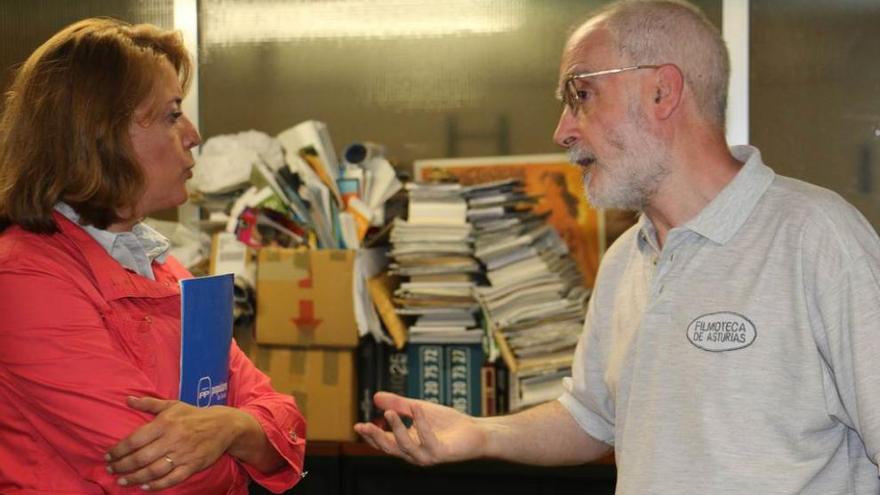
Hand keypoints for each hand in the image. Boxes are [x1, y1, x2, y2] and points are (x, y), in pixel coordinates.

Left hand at [105, 396, 241, 490]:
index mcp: (165, 423)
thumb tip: (127, 400)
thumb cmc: (193, 415)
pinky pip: (171, 479)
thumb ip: (148, 403)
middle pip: (141, 458)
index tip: (108, 456)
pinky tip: (144, 487)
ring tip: (122, 481)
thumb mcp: (172, 405)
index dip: (118, 450)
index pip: (135, 440)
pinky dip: (156, 485)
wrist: (223, 425)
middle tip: (111, 470)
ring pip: (153, 471)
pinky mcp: (192, 466)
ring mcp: (183, 454)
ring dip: (135, 478)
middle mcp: (172, 439)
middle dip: (122, 466)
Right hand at [353, 392, 486, 465]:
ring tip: (390, 412)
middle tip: (364, 425)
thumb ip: (399, 404)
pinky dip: (422, 423)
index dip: (370, 436)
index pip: (385, 443)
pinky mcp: (441, 453)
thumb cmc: (448, 423)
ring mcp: (427, 456)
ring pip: (406, 446)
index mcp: (407, 445)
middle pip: (390, 448)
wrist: (475, 432)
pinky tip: (418, 407)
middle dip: (377, 437)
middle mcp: (415, 454)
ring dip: (397, 429)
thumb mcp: (419, 410)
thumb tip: (375, 397)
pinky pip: (428, 439)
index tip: (357, 426)